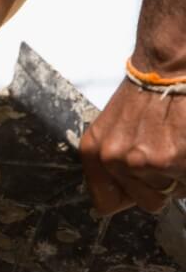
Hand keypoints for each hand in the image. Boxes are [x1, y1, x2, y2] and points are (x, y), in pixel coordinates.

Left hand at [80, 79, 185, 214]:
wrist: (168, 68)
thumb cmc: (146, 94)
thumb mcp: (113, 128)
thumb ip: (116, 161)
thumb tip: (122, 195)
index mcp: (94, 152)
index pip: (105, 203)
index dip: (128, 197)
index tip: (139, 186)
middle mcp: (113, 159)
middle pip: (146, 202)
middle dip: (161, 184)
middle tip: (166, 151)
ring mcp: (141, 161)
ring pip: (170, 192)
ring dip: (179, 174)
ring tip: (177, 141)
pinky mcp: (170, 159)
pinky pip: (185, 183)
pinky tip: (185, 140)